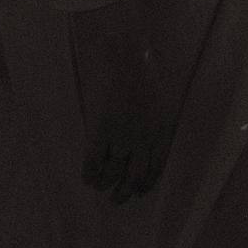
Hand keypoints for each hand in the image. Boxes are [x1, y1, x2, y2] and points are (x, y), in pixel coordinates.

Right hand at [70, 0, 174, 203]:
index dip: (146, 183)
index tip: (138, 191)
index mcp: (161, 129)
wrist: (121, 48)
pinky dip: (89, 173)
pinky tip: (87, 176)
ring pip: (112, 173)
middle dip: (125, 191)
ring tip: (100, 187)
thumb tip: (144, 138)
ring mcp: (121, 136)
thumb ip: (154, 119)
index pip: (156, 167)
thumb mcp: (159, 95)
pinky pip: (93, 162)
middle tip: (117, 199)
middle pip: (134, 176)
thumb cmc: (141, 64)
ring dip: (105, 184)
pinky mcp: (99, 130)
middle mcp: (143, 138)